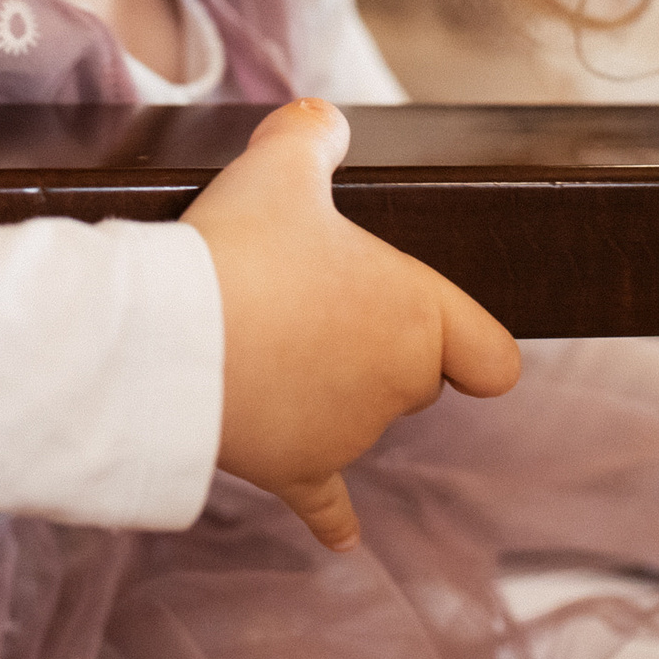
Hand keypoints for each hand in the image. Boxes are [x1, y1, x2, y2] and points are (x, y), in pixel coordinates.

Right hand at [181, 99, 520, 551]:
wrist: (168, 337)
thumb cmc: (238, 248)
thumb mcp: (280, 165)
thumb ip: (311, 135)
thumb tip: (321, 121)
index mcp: (418, 317)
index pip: (490, 356)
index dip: (468, 342)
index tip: (439, 329)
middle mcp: (398, 386)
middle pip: (415, 380)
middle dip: (375, 350)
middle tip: (308, 304)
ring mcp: (348, 435)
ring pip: (358, 421)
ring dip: (327, 395)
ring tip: (259, 344)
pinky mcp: (293, 470)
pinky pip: (326, 503)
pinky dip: (332, 516)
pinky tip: (342, 536)